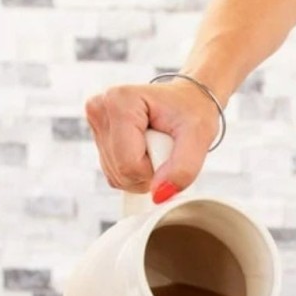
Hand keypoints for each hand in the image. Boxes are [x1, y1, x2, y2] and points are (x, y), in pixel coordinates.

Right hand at [84, 80, 220, 201]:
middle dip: (148, 172)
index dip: (154, 171)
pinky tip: (146, 150)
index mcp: (120, 101)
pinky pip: (114, 173)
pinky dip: (135, 170)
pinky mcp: (97, 135)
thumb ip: (183, 169)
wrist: (188, 100)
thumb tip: (159, 195)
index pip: (129, 164)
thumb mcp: (199, 137)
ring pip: (116, 176)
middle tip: (166, 148)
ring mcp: (96, 122)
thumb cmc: (193, 111)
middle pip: (120, 172)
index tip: (170, 151)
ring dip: (142, 172)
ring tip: (158, 146)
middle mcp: (100, 108)